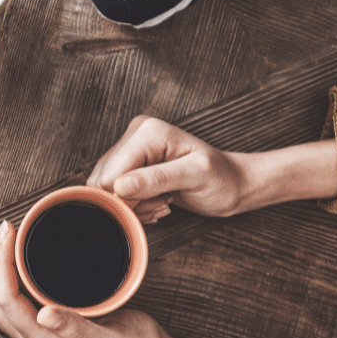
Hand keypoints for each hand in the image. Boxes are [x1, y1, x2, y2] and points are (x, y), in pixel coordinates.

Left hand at [0, 220, 166, 337]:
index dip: (0, 263)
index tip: (9, 232)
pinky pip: (11, 302)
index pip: (4, 300)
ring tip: (7, 238)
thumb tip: (43, 315)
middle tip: (6, 228)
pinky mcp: (41, 329)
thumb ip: (77, 329)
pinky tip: (17, 259)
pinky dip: (7, 277)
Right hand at [87, 116, 248, 221]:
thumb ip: (156, 180)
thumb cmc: (221, 179)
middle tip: (164, 202)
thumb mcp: (195, 177)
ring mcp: (129, 148)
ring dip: (134, 205)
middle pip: (104, 182)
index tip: (161, 202)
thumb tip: (119, 187)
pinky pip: (112, 191)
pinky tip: (155, 200)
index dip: (129, 198)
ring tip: (162, 201)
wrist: (231, 183)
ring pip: (106, 189)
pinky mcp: (128, 163)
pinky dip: (134, 204)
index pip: (111, 175)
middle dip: (132, 202)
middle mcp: (134, 134)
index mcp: (148, 132)